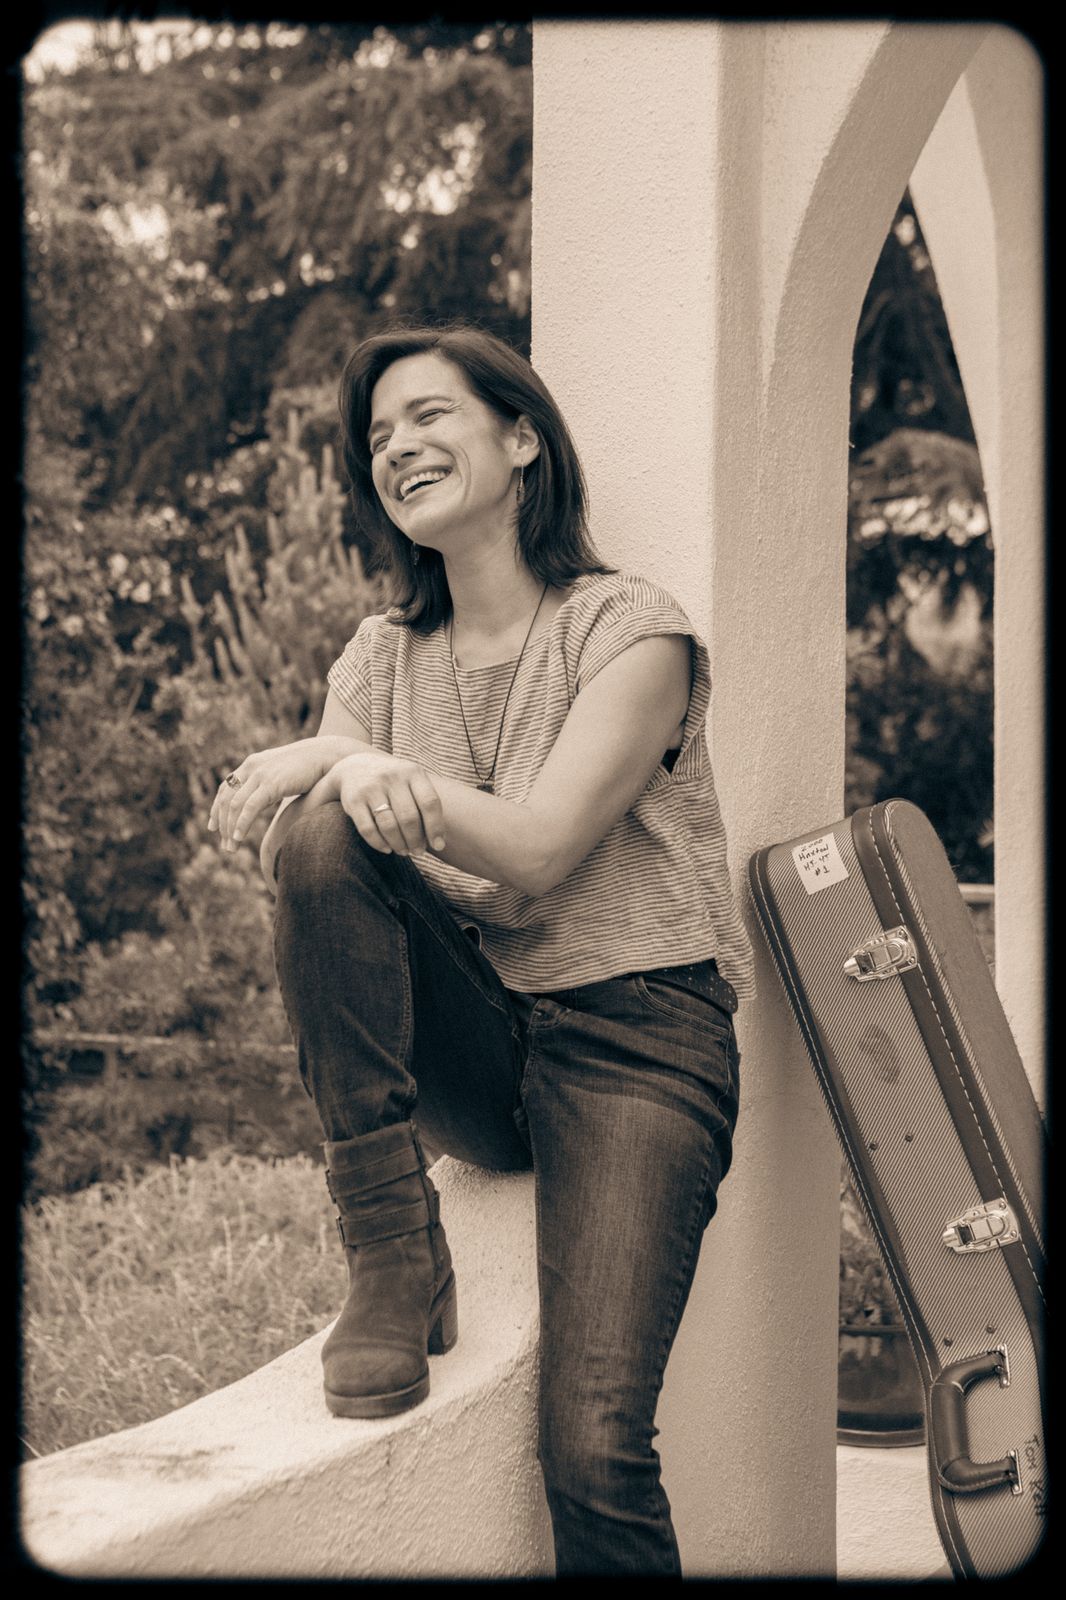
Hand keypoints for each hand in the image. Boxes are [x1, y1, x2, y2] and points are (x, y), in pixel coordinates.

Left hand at [209, 736, 353, 851]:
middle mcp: (251, 768)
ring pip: (235, 805)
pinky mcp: (272, 783)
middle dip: (223, 824)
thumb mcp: (280, 775)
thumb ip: (267, 785)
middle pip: (226, 799)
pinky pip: (250, 806)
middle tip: (225, 845)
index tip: (213, 827)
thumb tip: (261, 802)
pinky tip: (239, 837)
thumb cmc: (307, 768)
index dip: (216, 809)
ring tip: (231, 847)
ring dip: (230, 829)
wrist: (326, 756)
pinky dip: (242, 823)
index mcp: (251, 764)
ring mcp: (260, 775)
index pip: (226, 788)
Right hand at [335, 751, 445, 857]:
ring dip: (399, 844)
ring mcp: (370, 787)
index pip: (429, 802)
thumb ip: (425, 804)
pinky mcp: (353, 801)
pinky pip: (368, 829)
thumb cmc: (394, 783)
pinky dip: (379, 843)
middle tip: (417, 851)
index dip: (436, 827)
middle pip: (409, 817)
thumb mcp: (412, 782)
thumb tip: (439, 841)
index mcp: (412, 772)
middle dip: (416, 840)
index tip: (438, 845)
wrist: (355, 767)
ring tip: (404, 851)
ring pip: (389, 825)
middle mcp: (392, 777)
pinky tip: (387, 848)